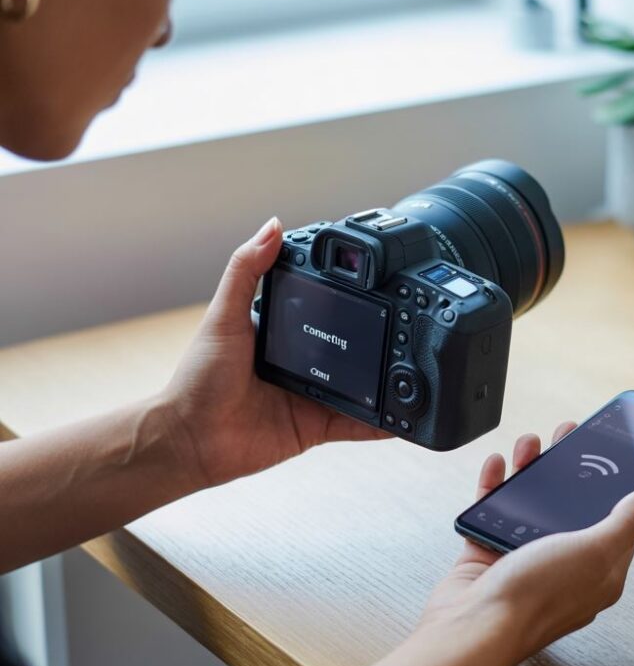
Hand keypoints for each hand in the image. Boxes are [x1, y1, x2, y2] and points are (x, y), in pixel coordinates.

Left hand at [161, 219, 389, 487]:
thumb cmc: (198, 380)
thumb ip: (247, 270)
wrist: (191, 440)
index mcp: (280, 334)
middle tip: (404, 328)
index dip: (346, 299)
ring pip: (359, 389)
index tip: (375, 285)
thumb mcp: (224, 316)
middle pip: (346, 349)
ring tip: (411, 370)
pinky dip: (380, 426)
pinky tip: (403, 419)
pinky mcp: (316, 428)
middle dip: (373, 342)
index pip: (321, 310)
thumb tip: (273, 225)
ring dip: (382, 383)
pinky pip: (355, 427)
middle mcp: (299, 365)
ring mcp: (310, 397)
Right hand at [420, 424, 633, 662]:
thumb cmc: (534, 599)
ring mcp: (525, 561)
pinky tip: (499, 467)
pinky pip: (494, 513)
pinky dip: (495, 487)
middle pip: (571, 507)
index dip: (617, 487)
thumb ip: (627, 523)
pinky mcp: (489, 557)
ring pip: (532, 505)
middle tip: (568, 437)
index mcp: (600, 571)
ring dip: (532, 471)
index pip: (617, 522)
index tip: (613, 455)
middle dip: (570, 470)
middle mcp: (564, 566)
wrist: (473, 628)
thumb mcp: (595, 553)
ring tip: (531, 444)